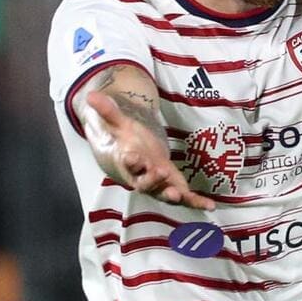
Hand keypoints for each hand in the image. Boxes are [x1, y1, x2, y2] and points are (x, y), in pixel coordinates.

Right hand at [84, 92, 215, 210]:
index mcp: (130, 163)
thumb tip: (90, 95)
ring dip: (171, 195)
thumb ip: (108, 112)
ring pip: (163, 193)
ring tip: (178, 195)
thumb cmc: (128, 142)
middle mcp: (143, 178)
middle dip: (151, 179)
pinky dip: (196, 202)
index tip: (131, 155)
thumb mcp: (120, 125)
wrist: (137, 159)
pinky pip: (185, 198)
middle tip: (159, 171)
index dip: (130, 160)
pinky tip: (211, 205)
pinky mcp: (174, 188)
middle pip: (145, 182)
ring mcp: (159, 186)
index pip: (128, 163)